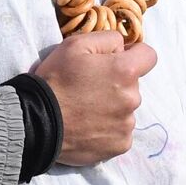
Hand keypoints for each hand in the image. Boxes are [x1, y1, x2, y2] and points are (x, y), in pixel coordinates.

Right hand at [30, 30, 157, 165]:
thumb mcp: (75, 45)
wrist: (36, 122)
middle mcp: (133, 98)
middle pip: (133, 85)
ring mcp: (127, 124)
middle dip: (117, 84)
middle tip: (88, 89)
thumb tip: (123, 47)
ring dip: (112, 108)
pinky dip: (108, 129)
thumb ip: (107, 39)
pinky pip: (120, 132)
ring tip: (85, 110)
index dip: (134, 55)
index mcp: (125, 71)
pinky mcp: (120, 145)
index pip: (149, 56)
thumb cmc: (55, 80)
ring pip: (126, 109)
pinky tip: (88, 127)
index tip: (116, 62)